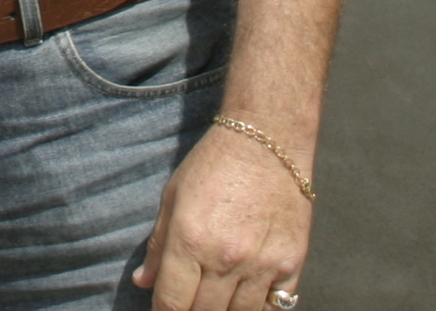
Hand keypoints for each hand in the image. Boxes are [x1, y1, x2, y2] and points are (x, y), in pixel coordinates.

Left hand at [135, 125, 311, 309]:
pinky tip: (247, 297)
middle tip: (190, 303)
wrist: (267, 141)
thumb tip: (143, 283)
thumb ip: (157, 246)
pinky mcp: (292, 264)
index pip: (171, 304)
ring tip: (216, 300)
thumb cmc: (213, 166)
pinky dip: (260, 307)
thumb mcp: (173, 198)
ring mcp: (262, 264)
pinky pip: (275, 306)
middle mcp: (225, 258)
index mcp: (189, 241)